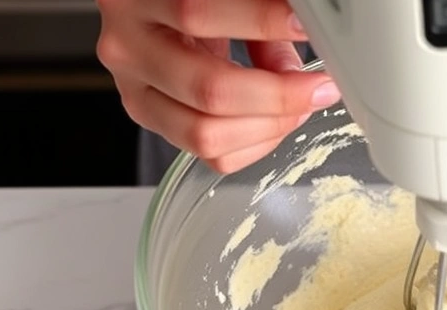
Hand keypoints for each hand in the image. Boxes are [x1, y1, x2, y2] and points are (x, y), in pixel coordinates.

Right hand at [95, 0, 341, 172]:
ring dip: (271, 126)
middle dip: (279, 95)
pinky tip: (277, 120)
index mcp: (136, 0)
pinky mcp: (156, 127)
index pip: (199, 14)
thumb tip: (308, 41)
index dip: (262, 22)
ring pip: (208, 135)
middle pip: (209, 90)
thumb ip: (258, 14)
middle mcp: (127, 50)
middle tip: (320, 87)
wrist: (151, 10)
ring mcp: (135, 95)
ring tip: (302, 104)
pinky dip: (258, 144)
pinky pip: (215, 157)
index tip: (306, 27)